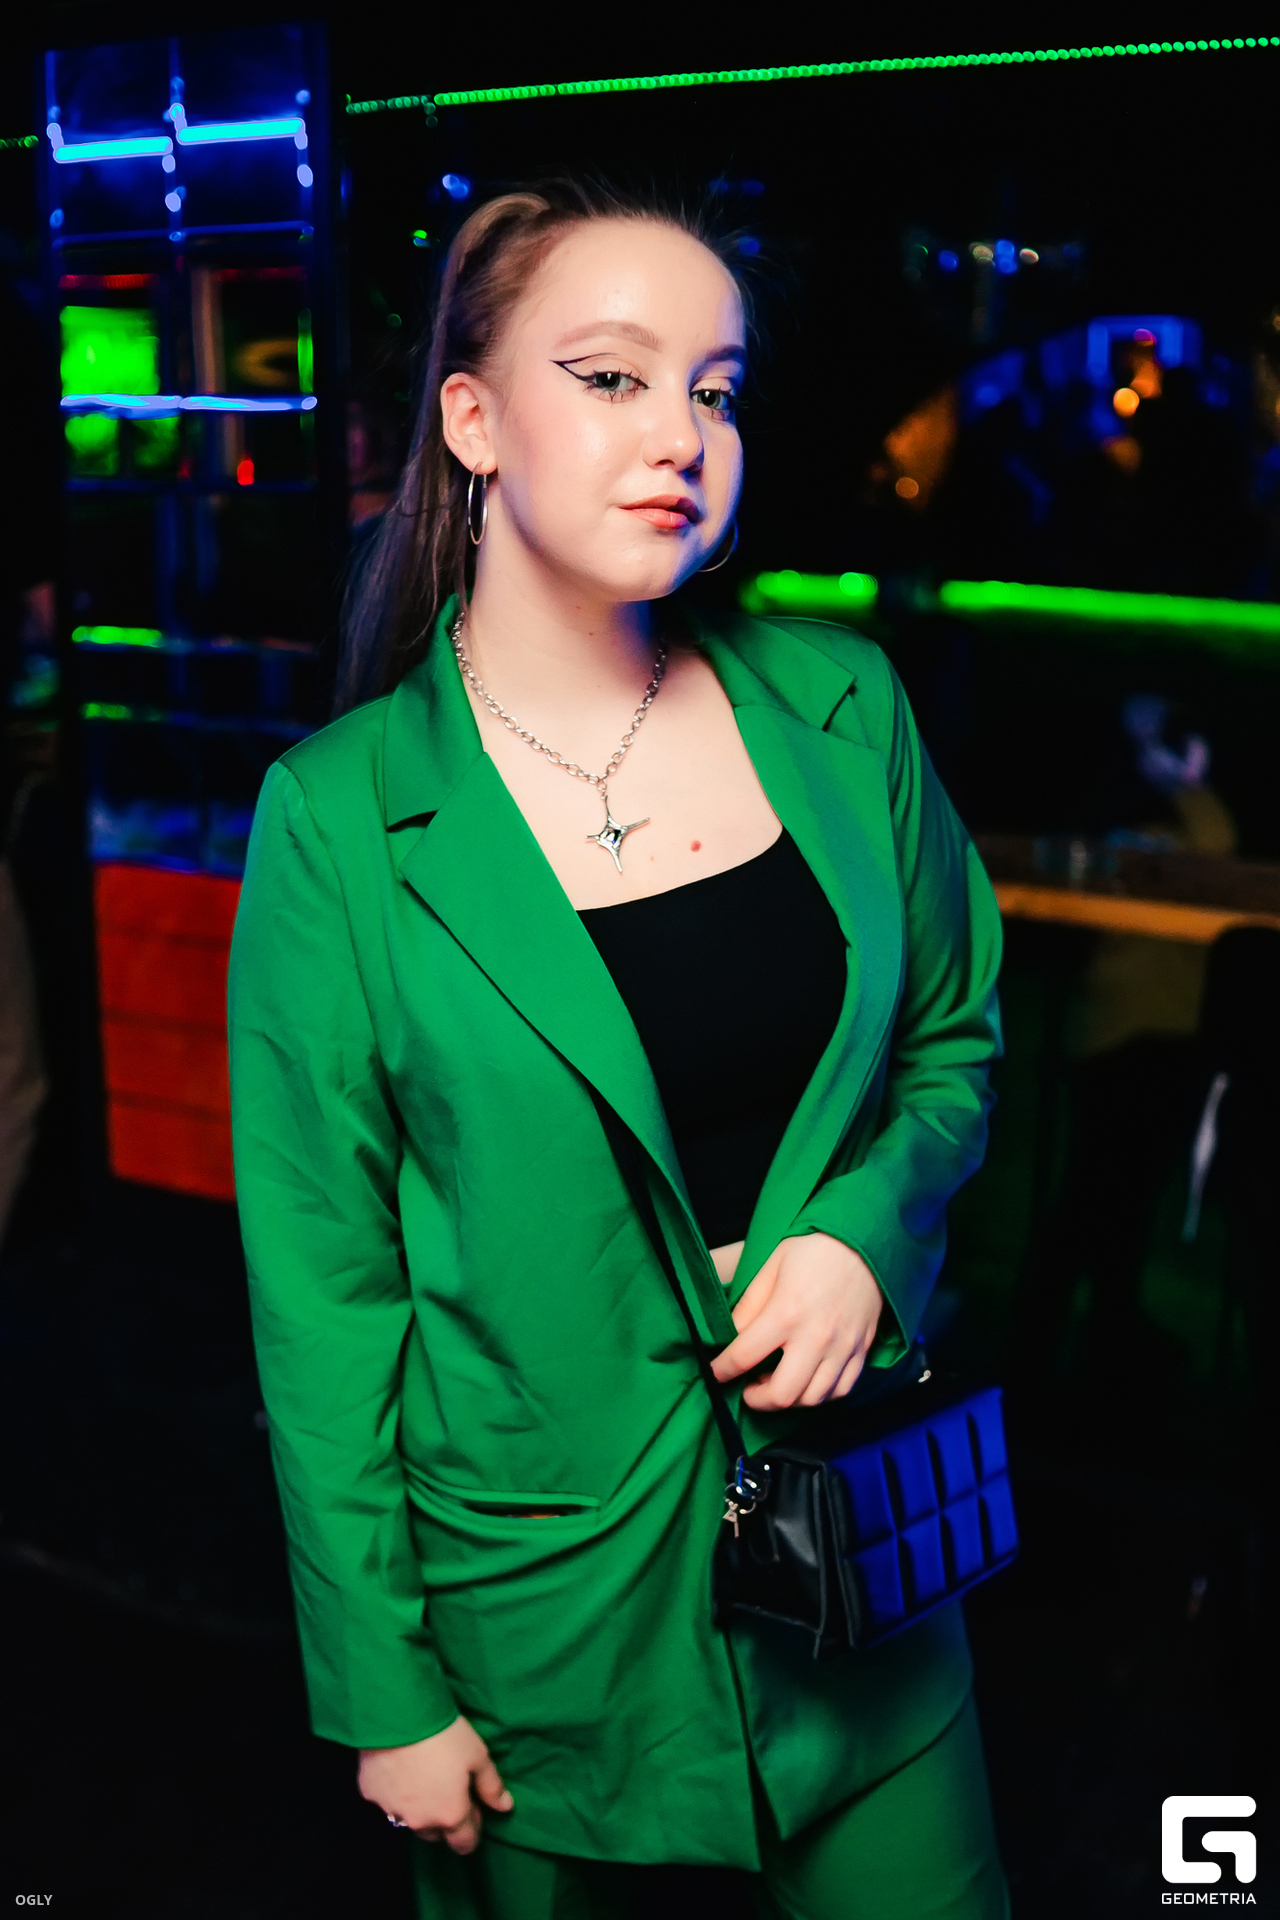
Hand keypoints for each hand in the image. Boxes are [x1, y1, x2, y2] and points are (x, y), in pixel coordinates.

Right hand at [358, 1715, 512, 1852]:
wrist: (398, 1716)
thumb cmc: (445, 1735)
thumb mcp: (478, 1756)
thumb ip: (491, 1786)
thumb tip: (505, 1807)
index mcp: (450, 1816)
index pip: (464, 1843)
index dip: (472, 1830)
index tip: (473, 1810)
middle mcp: (420, 1822)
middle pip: (436, 1834)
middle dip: (444, 1819)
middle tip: (447, 1790)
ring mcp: (392, 1810)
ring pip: (409, 1821)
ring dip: (419, 1809)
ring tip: (422, 1779)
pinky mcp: (370, 1794)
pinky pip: (387, 1800)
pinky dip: (394, 1791)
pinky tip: (398, 1768)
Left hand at [710, 1232, 882, 1410]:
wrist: (864, 1242)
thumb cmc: (814, 1250)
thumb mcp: (771, 1266)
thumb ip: (749, 1304)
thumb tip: (732, 1336)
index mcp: (786, 1312)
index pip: (744, 1356)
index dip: (722, 1370)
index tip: (716, 1373)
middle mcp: (815, 1337)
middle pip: (782, 1394)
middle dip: (757, 1400)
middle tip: (748, 1390)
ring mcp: (842, 1347)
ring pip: (812, 1399)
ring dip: (788, 1401)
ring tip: (776, 1385)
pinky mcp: (861, 1350)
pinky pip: (841, 1391)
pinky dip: (820, 1396)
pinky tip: (807, 1383)